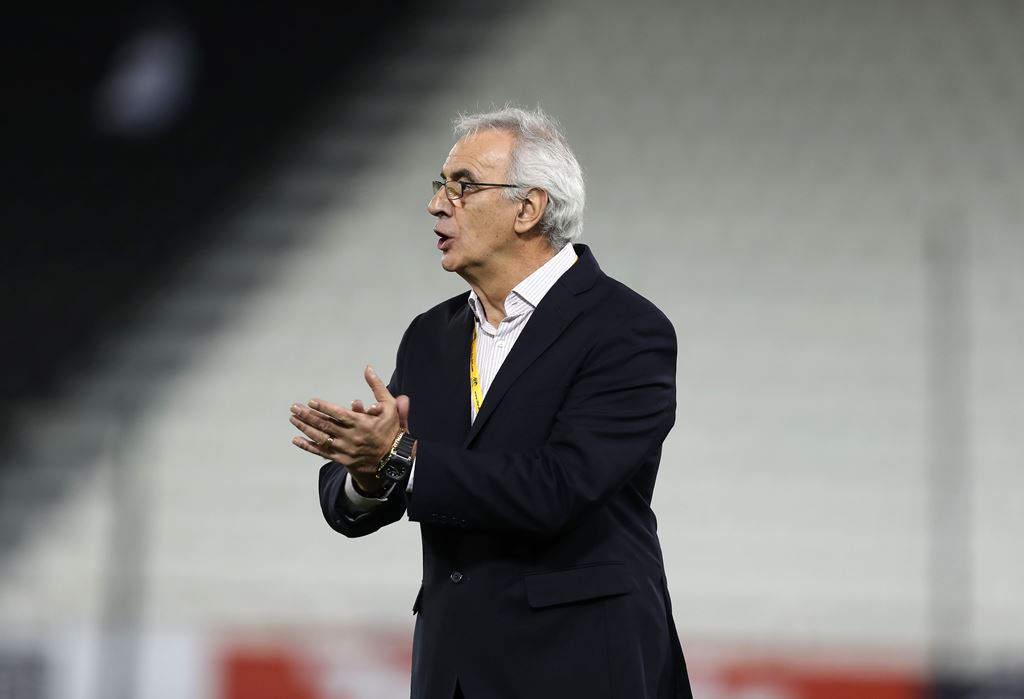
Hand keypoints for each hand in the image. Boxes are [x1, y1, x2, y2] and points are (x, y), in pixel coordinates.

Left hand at [290, 366, 409, 491]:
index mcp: (362, 423)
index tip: (311, 401)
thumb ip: (378, 387)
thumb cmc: (390, 429)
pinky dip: (308, 446)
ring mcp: (345, 449)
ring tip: (293, 419)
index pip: (339, 414)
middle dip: (308, 416)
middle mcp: (351, 437)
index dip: (324, 408)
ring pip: (321, 438)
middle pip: (326, 425)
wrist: (393, 458)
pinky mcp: (341, 459)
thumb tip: (368, 369)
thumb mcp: (389, 406)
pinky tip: (296, 439)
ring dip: (305, 428)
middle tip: (295, 408)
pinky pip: (321, 453)